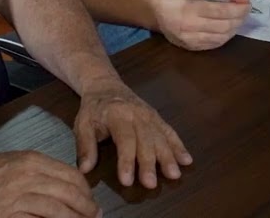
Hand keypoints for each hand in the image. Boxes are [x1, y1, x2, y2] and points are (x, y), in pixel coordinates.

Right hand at [0, 151, 99, 217]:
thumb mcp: (14, 163)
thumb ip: (38, 172)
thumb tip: (64, 186)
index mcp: (32, 161)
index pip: (71, 175)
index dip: (86, 191)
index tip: (90, 202)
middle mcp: (28, 177)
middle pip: (69, 193)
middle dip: (86, 208)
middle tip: (93, 216)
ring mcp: (18, 197)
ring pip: (58, 210)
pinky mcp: (8, 216)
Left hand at [74, 81, 192, 189]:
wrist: (106, 85)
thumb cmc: (93, 109)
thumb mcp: (82, 124)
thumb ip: (85, 146)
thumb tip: (85, 169)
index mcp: (117, 115)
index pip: (124, 139)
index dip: (126, 160)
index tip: (127, 181)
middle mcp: (137, 114)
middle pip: (145, 140)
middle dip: (149, 163)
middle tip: (152, 184)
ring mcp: (150, 116)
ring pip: (161, 137)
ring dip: (168, 156)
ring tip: (174, 174)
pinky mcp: (157, 118)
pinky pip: (170, 132)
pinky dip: (179, 146)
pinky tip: (186, 159)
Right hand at [151, 0, 250, 50]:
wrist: (157, 11)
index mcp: (190, 8)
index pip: (221, 11)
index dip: (238, 9)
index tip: (248, 4)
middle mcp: (189, 26)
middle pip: (223, 26)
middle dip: (239, 19)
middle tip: (245, 11)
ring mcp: (189, 40)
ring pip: (221, 38)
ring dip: (234, 28)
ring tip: (237, 19)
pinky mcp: (191, 48)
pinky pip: (214, 45)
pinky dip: (225, 37)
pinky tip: (227, 29)